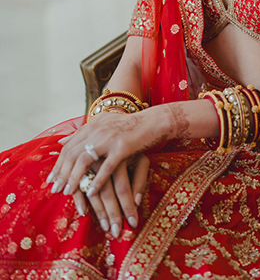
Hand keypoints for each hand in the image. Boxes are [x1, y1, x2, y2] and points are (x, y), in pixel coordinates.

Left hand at [47, 107, 168, 198]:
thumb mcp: (104, 124)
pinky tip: (91, 192)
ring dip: (75, 178)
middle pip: (72, 153)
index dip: (58, 163)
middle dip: (62, 173)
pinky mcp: (123, 147)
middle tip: (54, 189)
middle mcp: (98, 129)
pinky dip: (97, 181)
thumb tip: (62, 141)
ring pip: (85, 160)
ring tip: (68, 193)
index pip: (68, 146)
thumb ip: (83, 132)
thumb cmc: (130, 126)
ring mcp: (110, 137)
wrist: (153, 121)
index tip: (51, 179)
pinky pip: (106, 167)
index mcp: (93, 125)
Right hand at [72, 153, 148, 235]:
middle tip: (116, 233)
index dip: (128, 206)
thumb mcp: (141, 161)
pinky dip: (79, 199)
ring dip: (98, 211)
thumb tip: (136, 202)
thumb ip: (140, 179)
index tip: (133, 224)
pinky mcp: (79, 165)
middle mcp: (103, 161)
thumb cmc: (131, 150)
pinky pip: (78, 185)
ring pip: (92, 190)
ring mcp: (90, 163)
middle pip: (107, 192)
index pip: (123, 187)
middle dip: (112, 214)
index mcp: (120, 158)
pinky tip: (84, 212)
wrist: (116, 131)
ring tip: (105, 227)